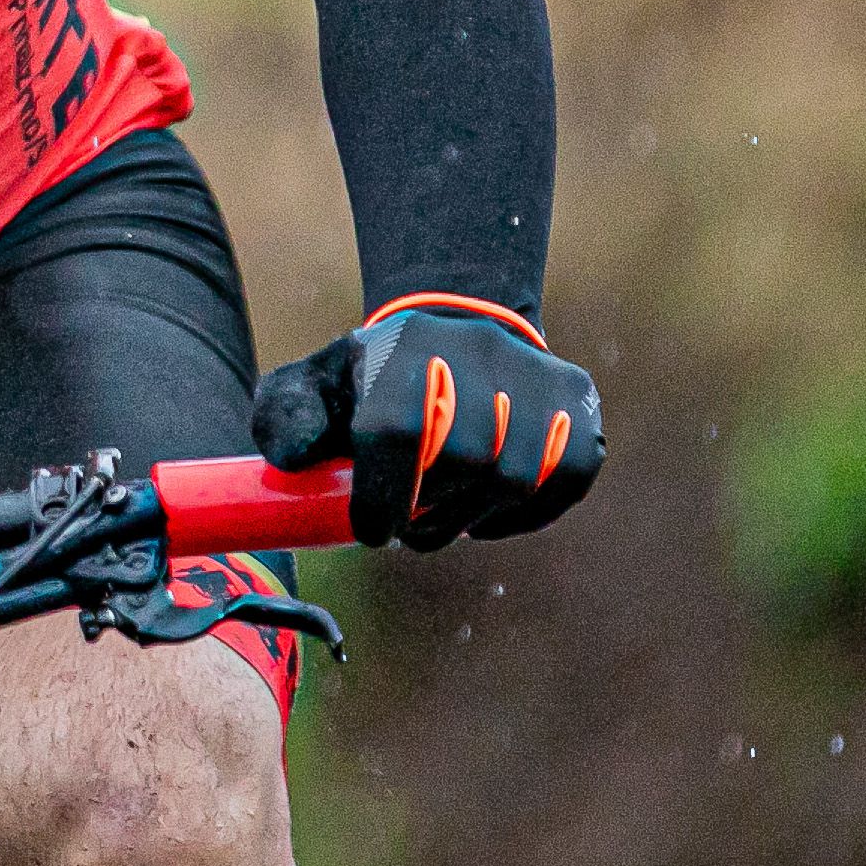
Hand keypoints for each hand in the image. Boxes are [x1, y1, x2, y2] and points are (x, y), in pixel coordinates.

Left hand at [251, 293, 601, 550]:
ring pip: (517, 476)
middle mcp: (480, 348)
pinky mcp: (578, 401)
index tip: (371, 531)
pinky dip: (528, 515)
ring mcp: (536, 373)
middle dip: (430, 514)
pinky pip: (569, 477)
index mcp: (406, 344)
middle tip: (407, 530)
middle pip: (465, 459)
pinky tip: (488, 515)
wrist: (450, 335)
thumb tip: (298, 455)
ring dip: (474, 519)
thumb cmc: (371, 381)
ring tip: (442, 522)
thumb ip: (287, 418)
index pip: (397, 429)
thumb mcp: (314, 387)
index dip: (383, 496)